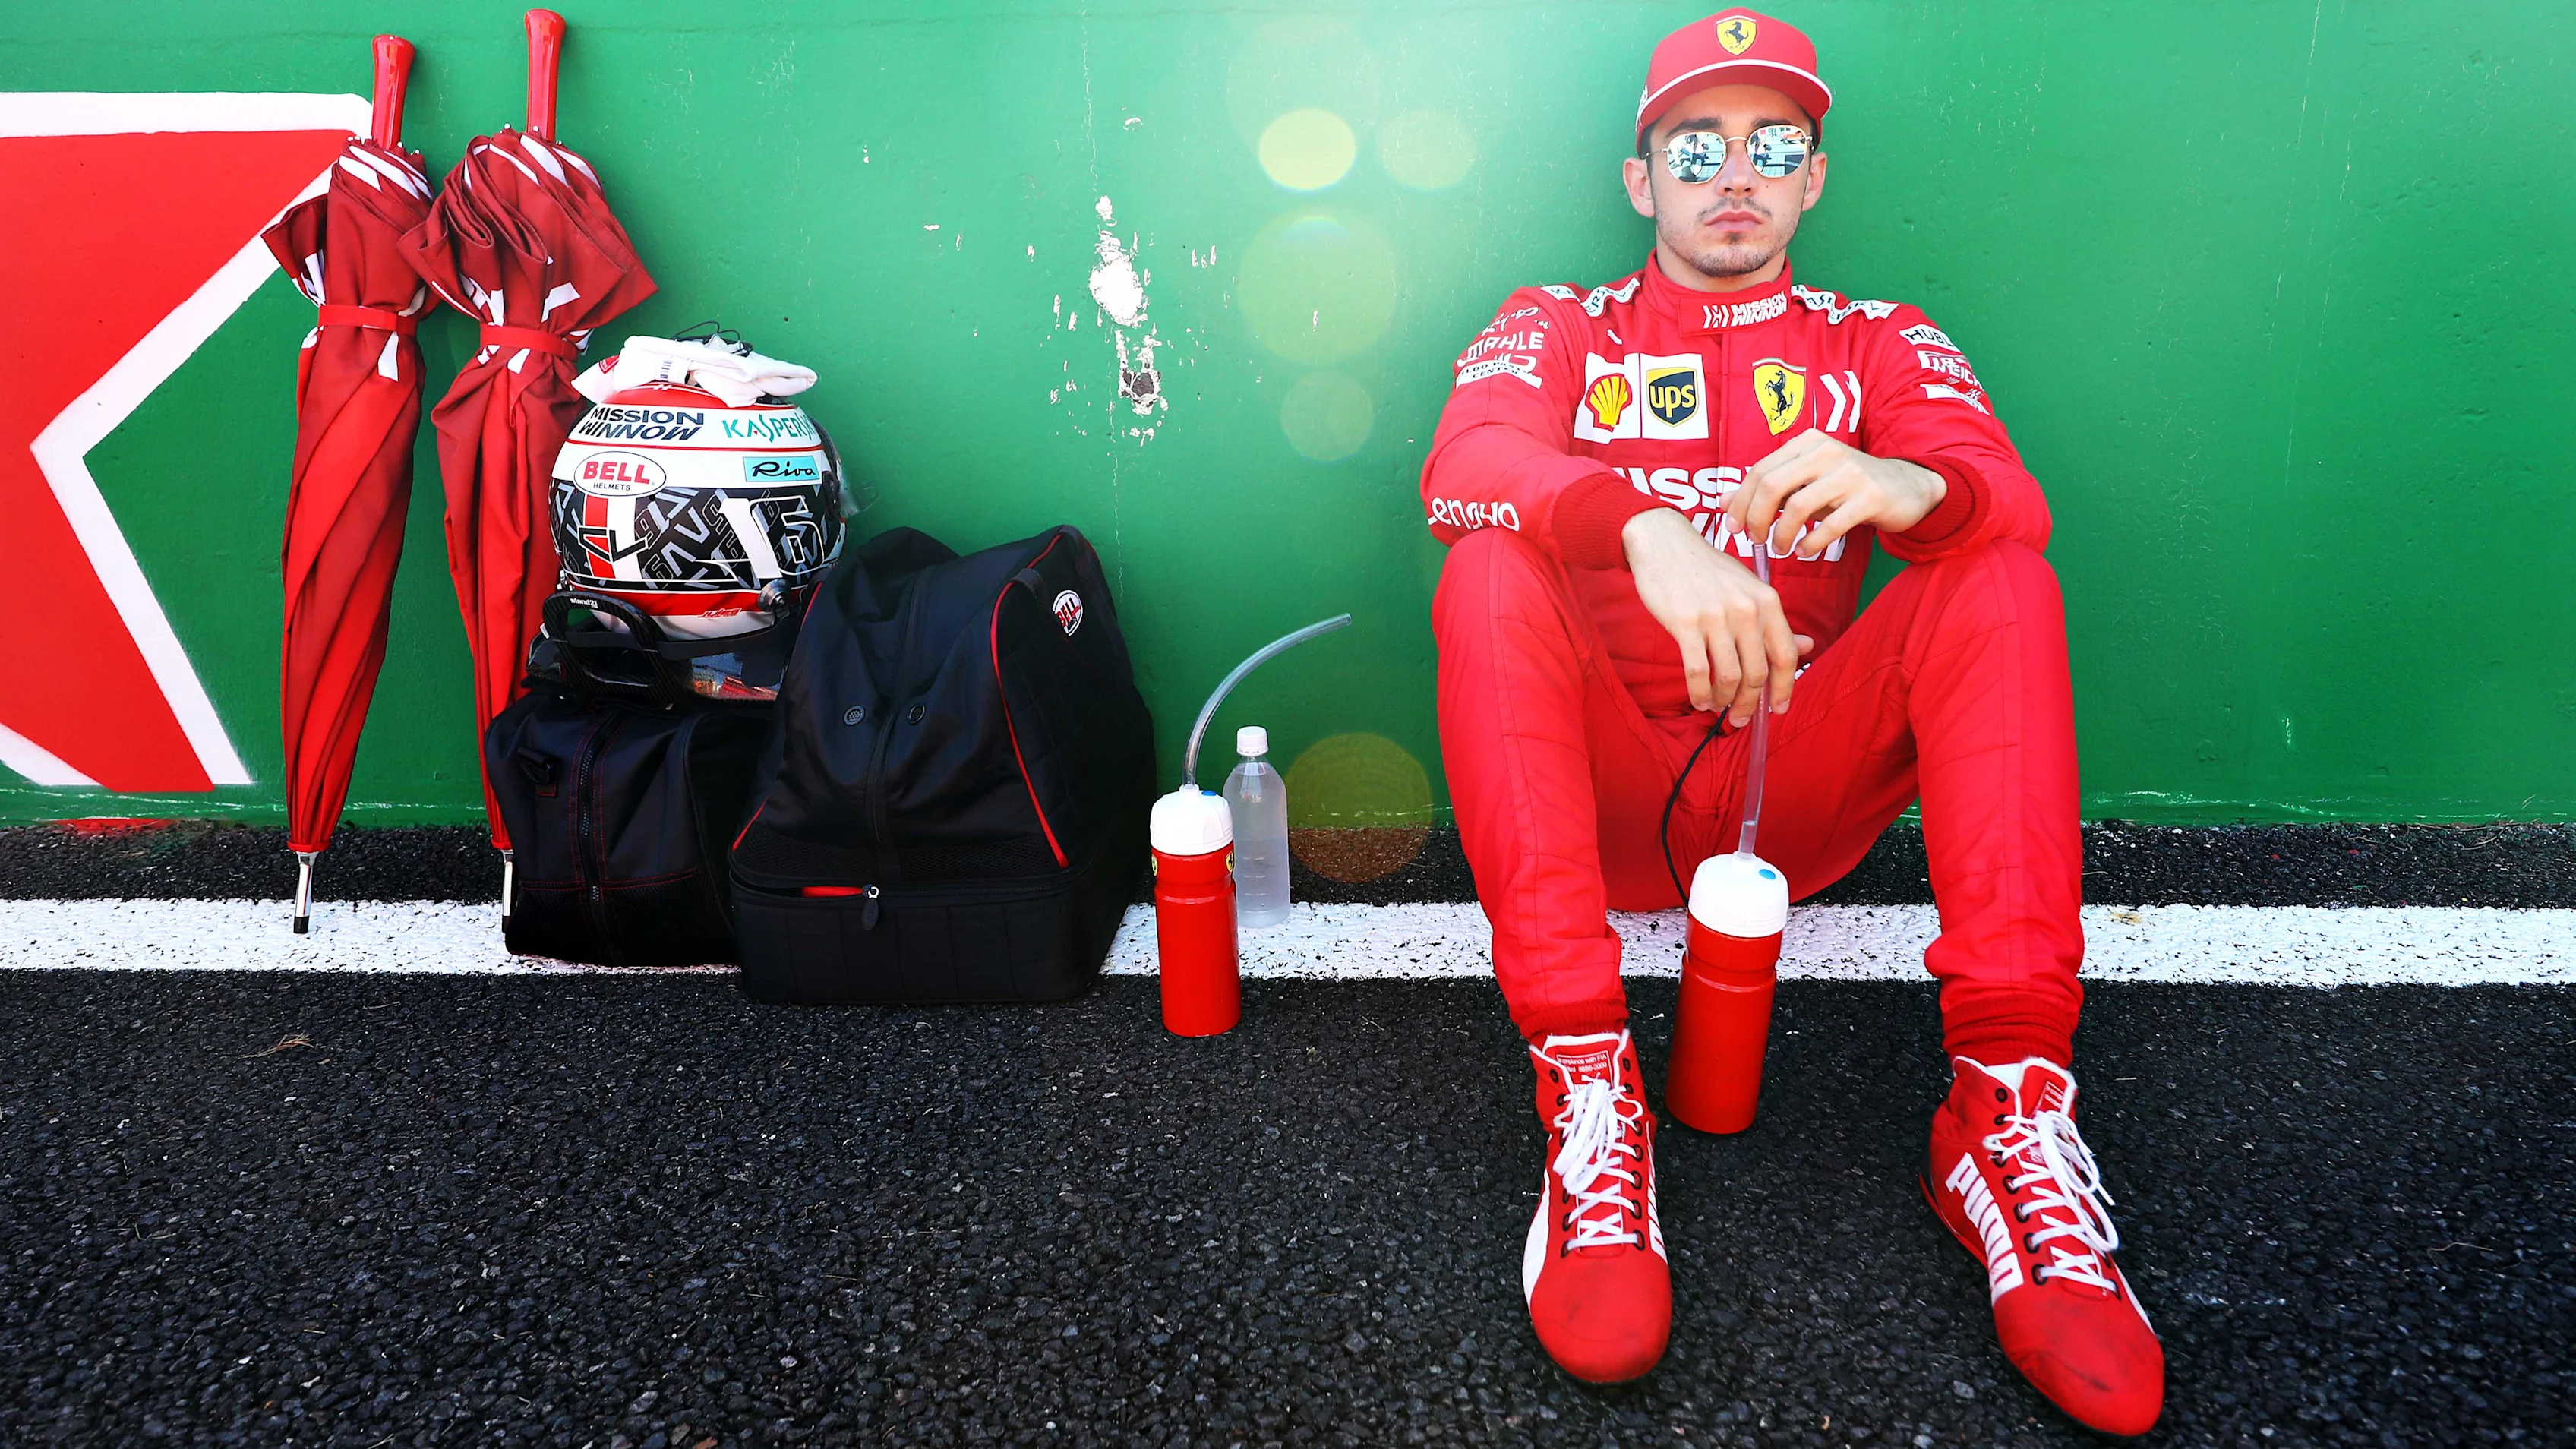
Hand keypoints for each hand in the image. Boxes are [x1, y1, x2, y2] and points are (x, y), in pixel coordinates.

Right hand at [1621, 508, 1814, 724]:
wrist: (1666, 544)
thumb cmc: (1708, 571)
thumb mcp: (1748, 589)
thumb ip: (1774, 622)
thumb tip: (1807, 647)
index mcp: (1766, 600)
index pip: (1785, 655)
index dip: (1785, 688)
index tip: (1778, 709)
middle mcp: (1746, 609)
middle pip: (1757, 672)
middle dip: (1749, 703)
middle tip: (1740, 718)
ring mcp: (1716, 616)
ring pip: (1729, 676)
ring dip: (1724, 700)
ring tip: (1716, 707)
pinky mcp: (1686, 623)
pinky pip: (1697, 671)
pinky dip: (1699, 692)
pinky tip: (1699, 699)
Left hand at [1725, 429, 1946, 560]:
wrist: (1906, 486)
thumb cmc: (1847, 486)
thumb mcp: (1807, 481)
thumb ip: (1768, 488)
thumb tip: (1721, 504)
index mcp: (1807, 443)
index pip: (1759, 471)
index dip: (1740, 501)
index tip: (1732, 527)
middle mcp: (1827, 451)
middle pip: (1772, 485)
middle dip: (1755, 518)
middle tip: (1755, 541)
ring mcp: (1850, 473)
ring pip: (1798, 506)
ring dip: (1782, 534)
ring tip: (1781, 549)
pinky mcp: (1870, 496)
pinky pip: (1831, 525)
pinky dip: (1811, 543)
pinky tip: (1804, 551)